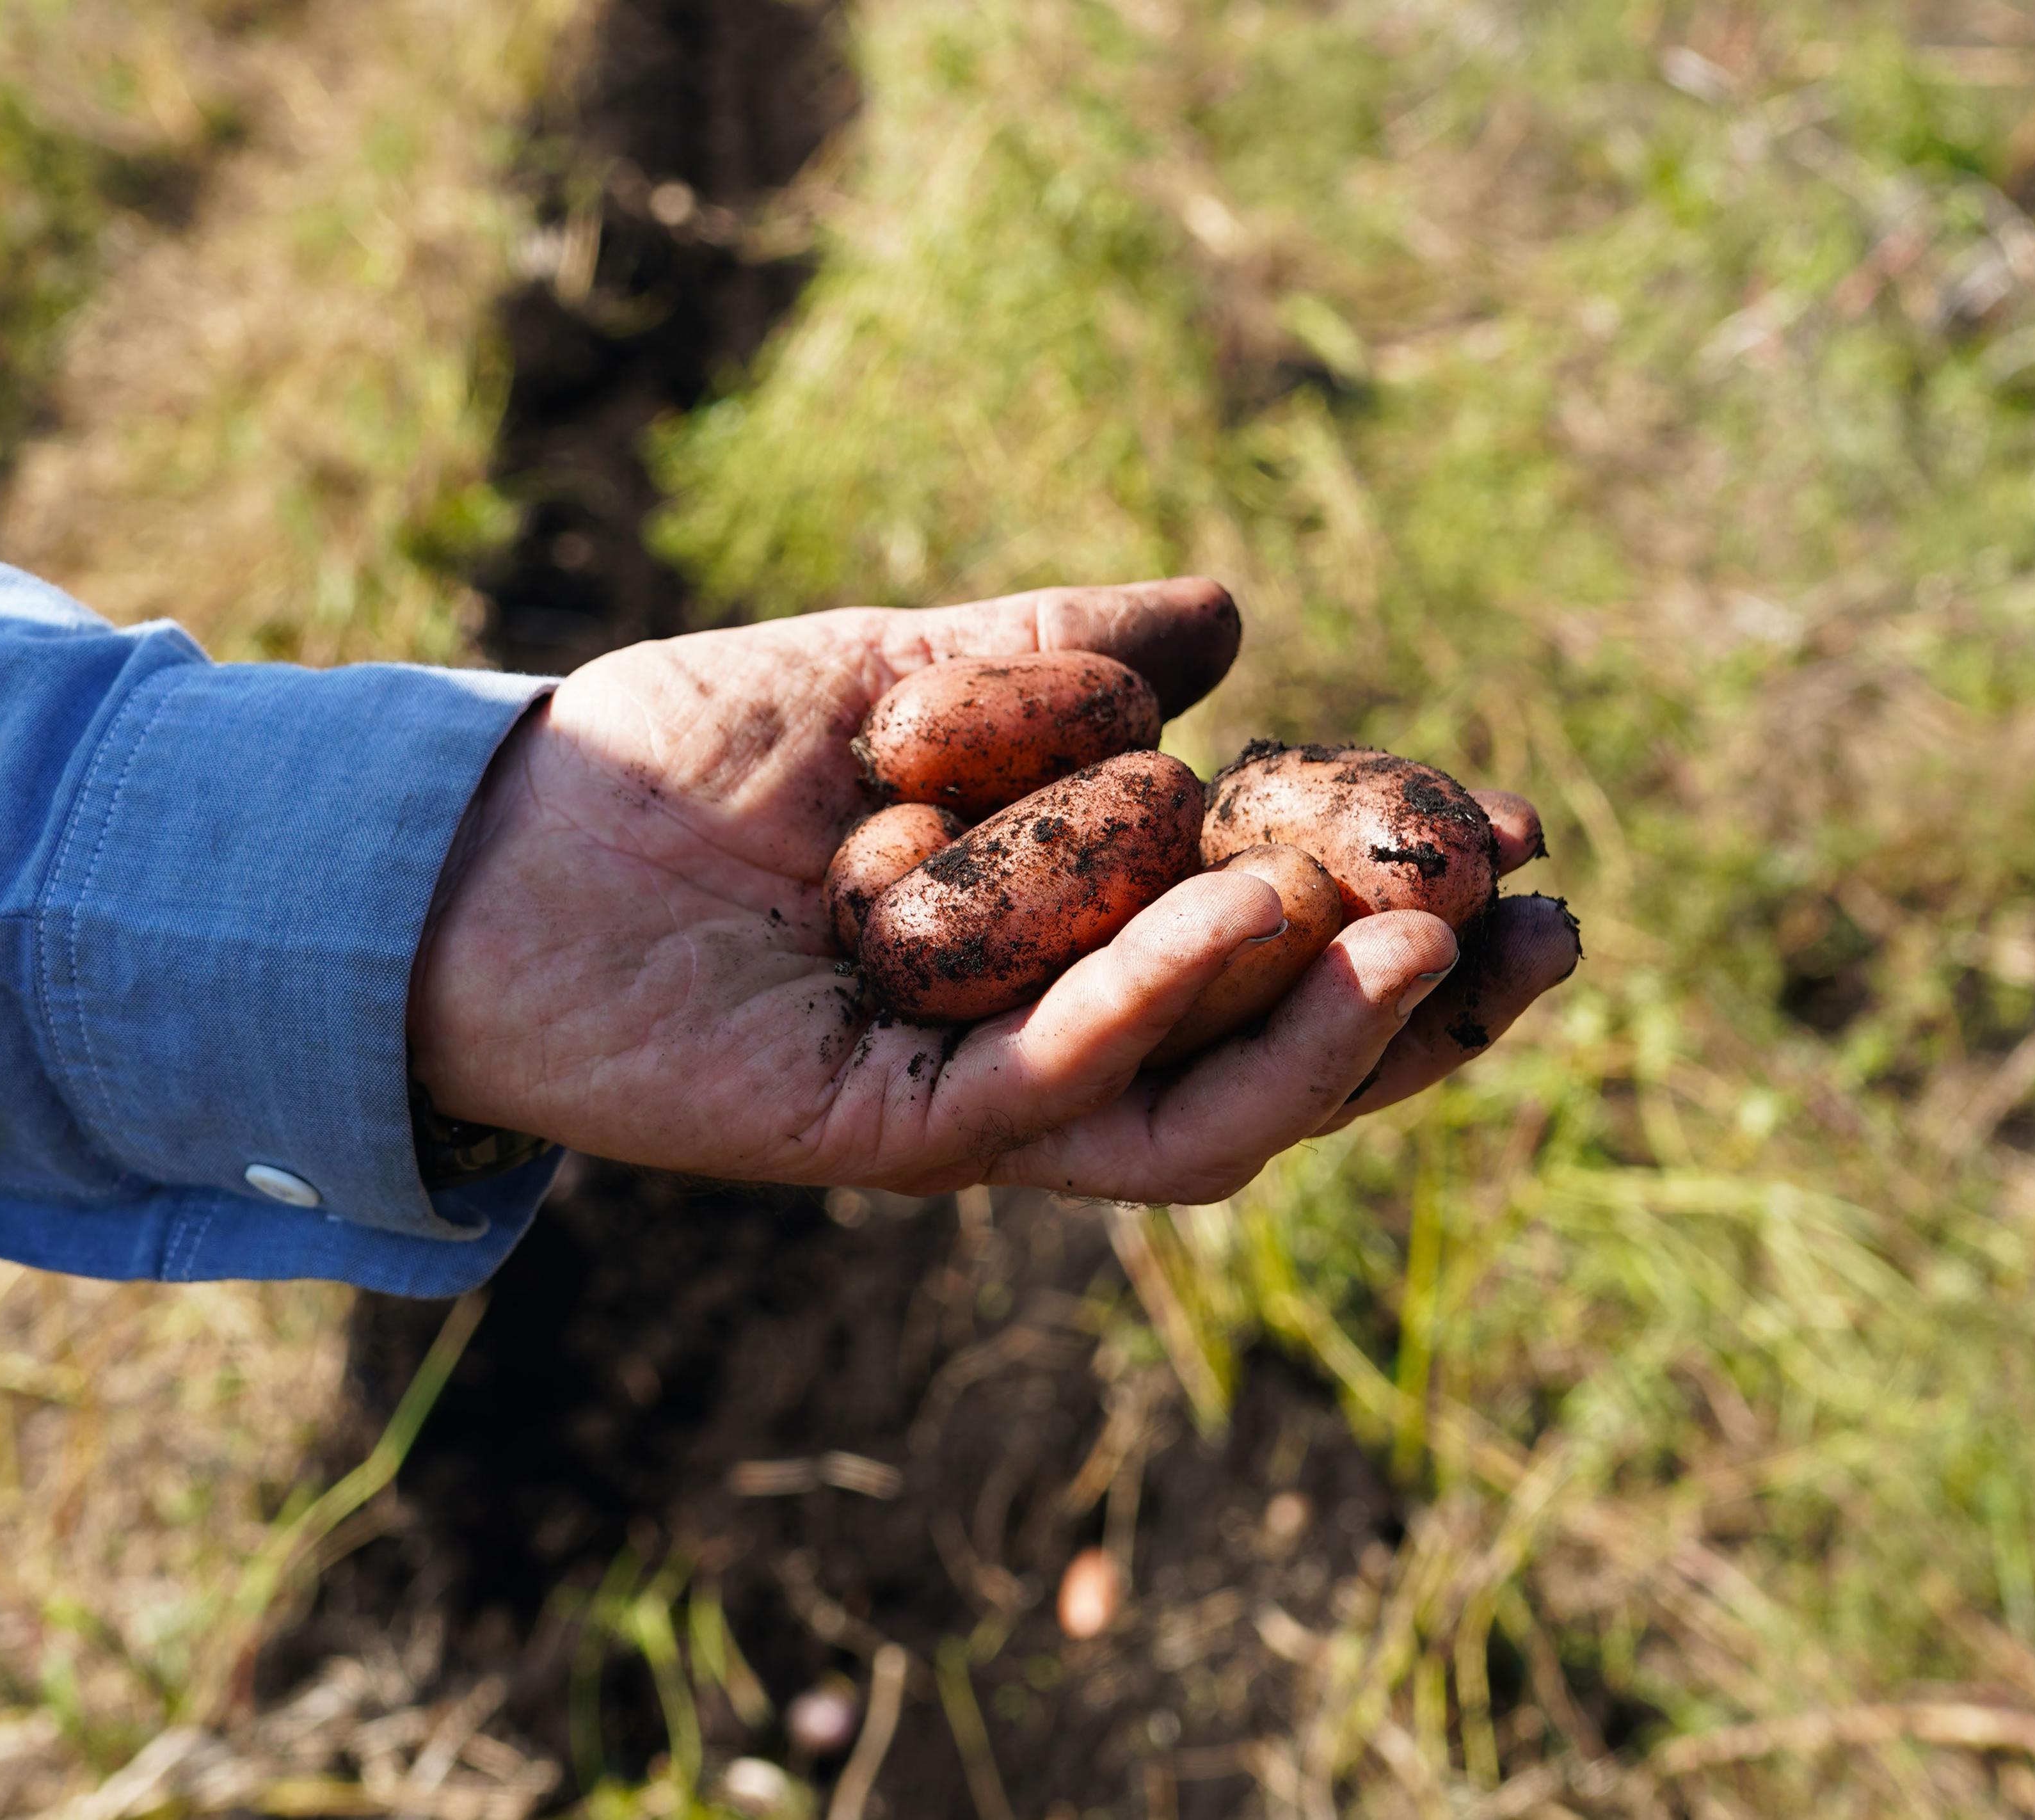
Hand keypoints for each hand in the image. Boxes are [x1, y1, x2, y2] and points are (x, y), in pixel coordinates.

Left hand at [408, 580, 1576, 1200]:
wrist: (487, 840)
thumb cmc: (674, 758)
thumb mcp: (897, 676)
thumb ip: (1058, 659)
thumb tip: (1229, 617)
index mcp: (1056, 943)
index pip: (1268, 949)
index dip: (1400, 901)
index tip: (1520, 835)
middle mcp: (1032, 1043)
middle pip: (1267, 1059)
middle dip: (1419, 1008)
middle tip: (1546, 927)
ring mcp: (965, 1107)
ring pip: (1192, 1111)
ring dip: (1323, 1033)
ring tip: (1424, 931)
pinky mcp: (881, 1139)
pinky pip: (1052, 1100)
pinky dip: (1156, 1013)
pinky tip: (1247, 922)